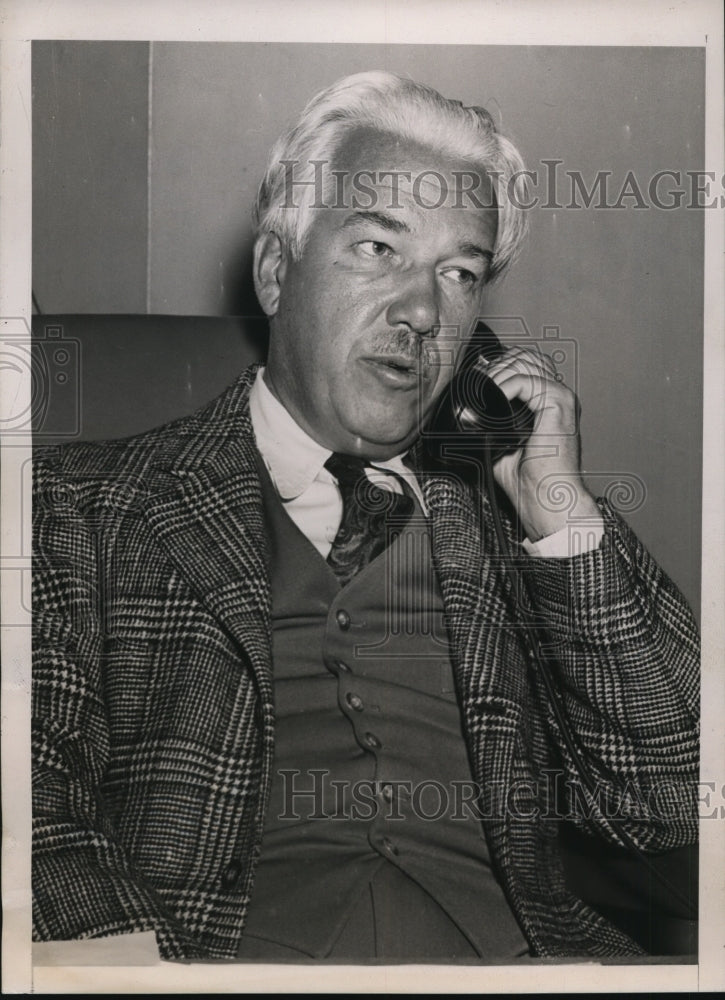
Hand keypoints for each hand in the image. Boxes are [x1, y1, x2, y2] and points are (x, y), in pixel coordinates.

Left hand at [484, 346, 599, 540]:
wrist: (546, 500)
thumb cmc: (529, 481)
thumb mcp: (500, 445)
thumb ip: (489, 425)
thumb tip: (465, 414)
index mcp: (549, 403)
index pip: (526, 364)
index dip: (500, 365)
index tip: (479, 379)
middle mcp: (559, 397)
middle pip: (527, 356)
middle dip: (498, 364)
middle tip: (478, 385)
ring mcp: (562, 398)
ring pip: (526, 363)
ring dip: (498, 373)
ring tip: (483, 392)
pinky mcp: (560, 404)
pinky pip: (527, 381)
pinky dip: (504, 386)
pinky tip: (493, 399)